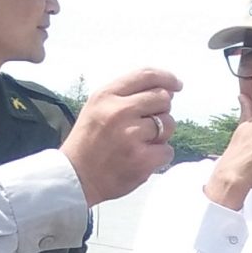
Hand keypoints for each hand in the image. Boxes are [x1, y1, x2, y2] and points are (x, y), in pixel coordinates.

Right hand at [60, 67, 181, 204]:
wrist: (75, 177)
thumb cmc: (89, 142)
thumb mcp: (97, 108)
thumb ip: (126, 96)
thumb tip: (166, 90)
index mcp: (106, 95)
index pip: (146, 75)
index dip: (167, 78)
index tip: (176, 84)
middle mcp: (119, 111)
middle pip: (162, 99)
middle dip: (161, 110)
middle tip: (147, 124)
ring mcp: (131, 135)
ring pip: (169, 124)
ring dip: (161, 134)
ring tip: (141, 143)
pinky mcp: (142, 159)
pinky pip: (168, 150)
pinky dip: (159, 156)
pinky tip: (142, 159)